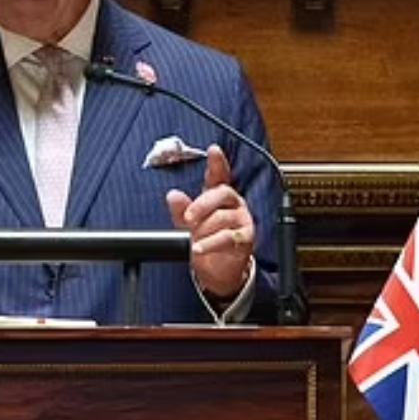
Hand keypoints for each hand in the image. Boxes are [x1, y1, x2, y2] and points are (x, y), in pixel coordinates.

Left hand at [165, 144, 253, 298]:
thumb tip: (173, 195)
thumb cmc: (206, 239)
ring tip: (192, 239)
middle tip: (188, 216)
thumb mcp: (188, 223)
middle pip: (222, 192)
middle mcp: (232, 203)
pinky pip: (228, 237)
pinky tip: (199, 248)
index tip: (214, 150)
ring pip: (222, 217)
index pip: (219, 175)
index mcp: (218, 195)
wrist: (219, 269)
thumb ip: (180, 209)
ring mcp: (241, 219)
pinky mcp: (245, 238)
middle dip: (202, 204)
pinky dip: (210, 244)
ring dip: (203, 229)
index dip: (217, 162)